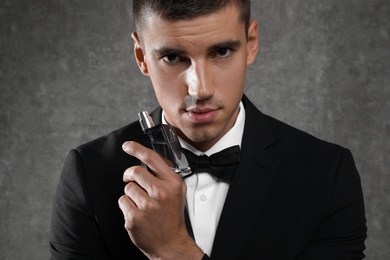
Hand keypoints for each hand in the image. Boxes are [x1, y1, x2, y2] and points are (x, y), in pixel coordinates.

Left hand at [118, 141, 203, 258]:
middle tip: (133, 181)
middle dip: (130, 175)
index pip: (152, 158)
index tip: (128, 146)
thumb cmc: (172, 217)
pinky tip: (138, 212)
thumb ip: (165, 175)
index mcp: (172, 183)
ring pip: (127, 187)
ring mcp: (147, 205)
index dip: (137, 149)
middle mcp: (161, 192)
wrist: (170, 243)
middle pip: (135, 171)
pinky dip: (127, 205)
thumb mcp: (177, 191)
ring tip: (141, 203)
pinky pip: (122, 201)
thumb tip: (147, 161)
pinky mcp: (135, 217)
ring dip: (131, 194)